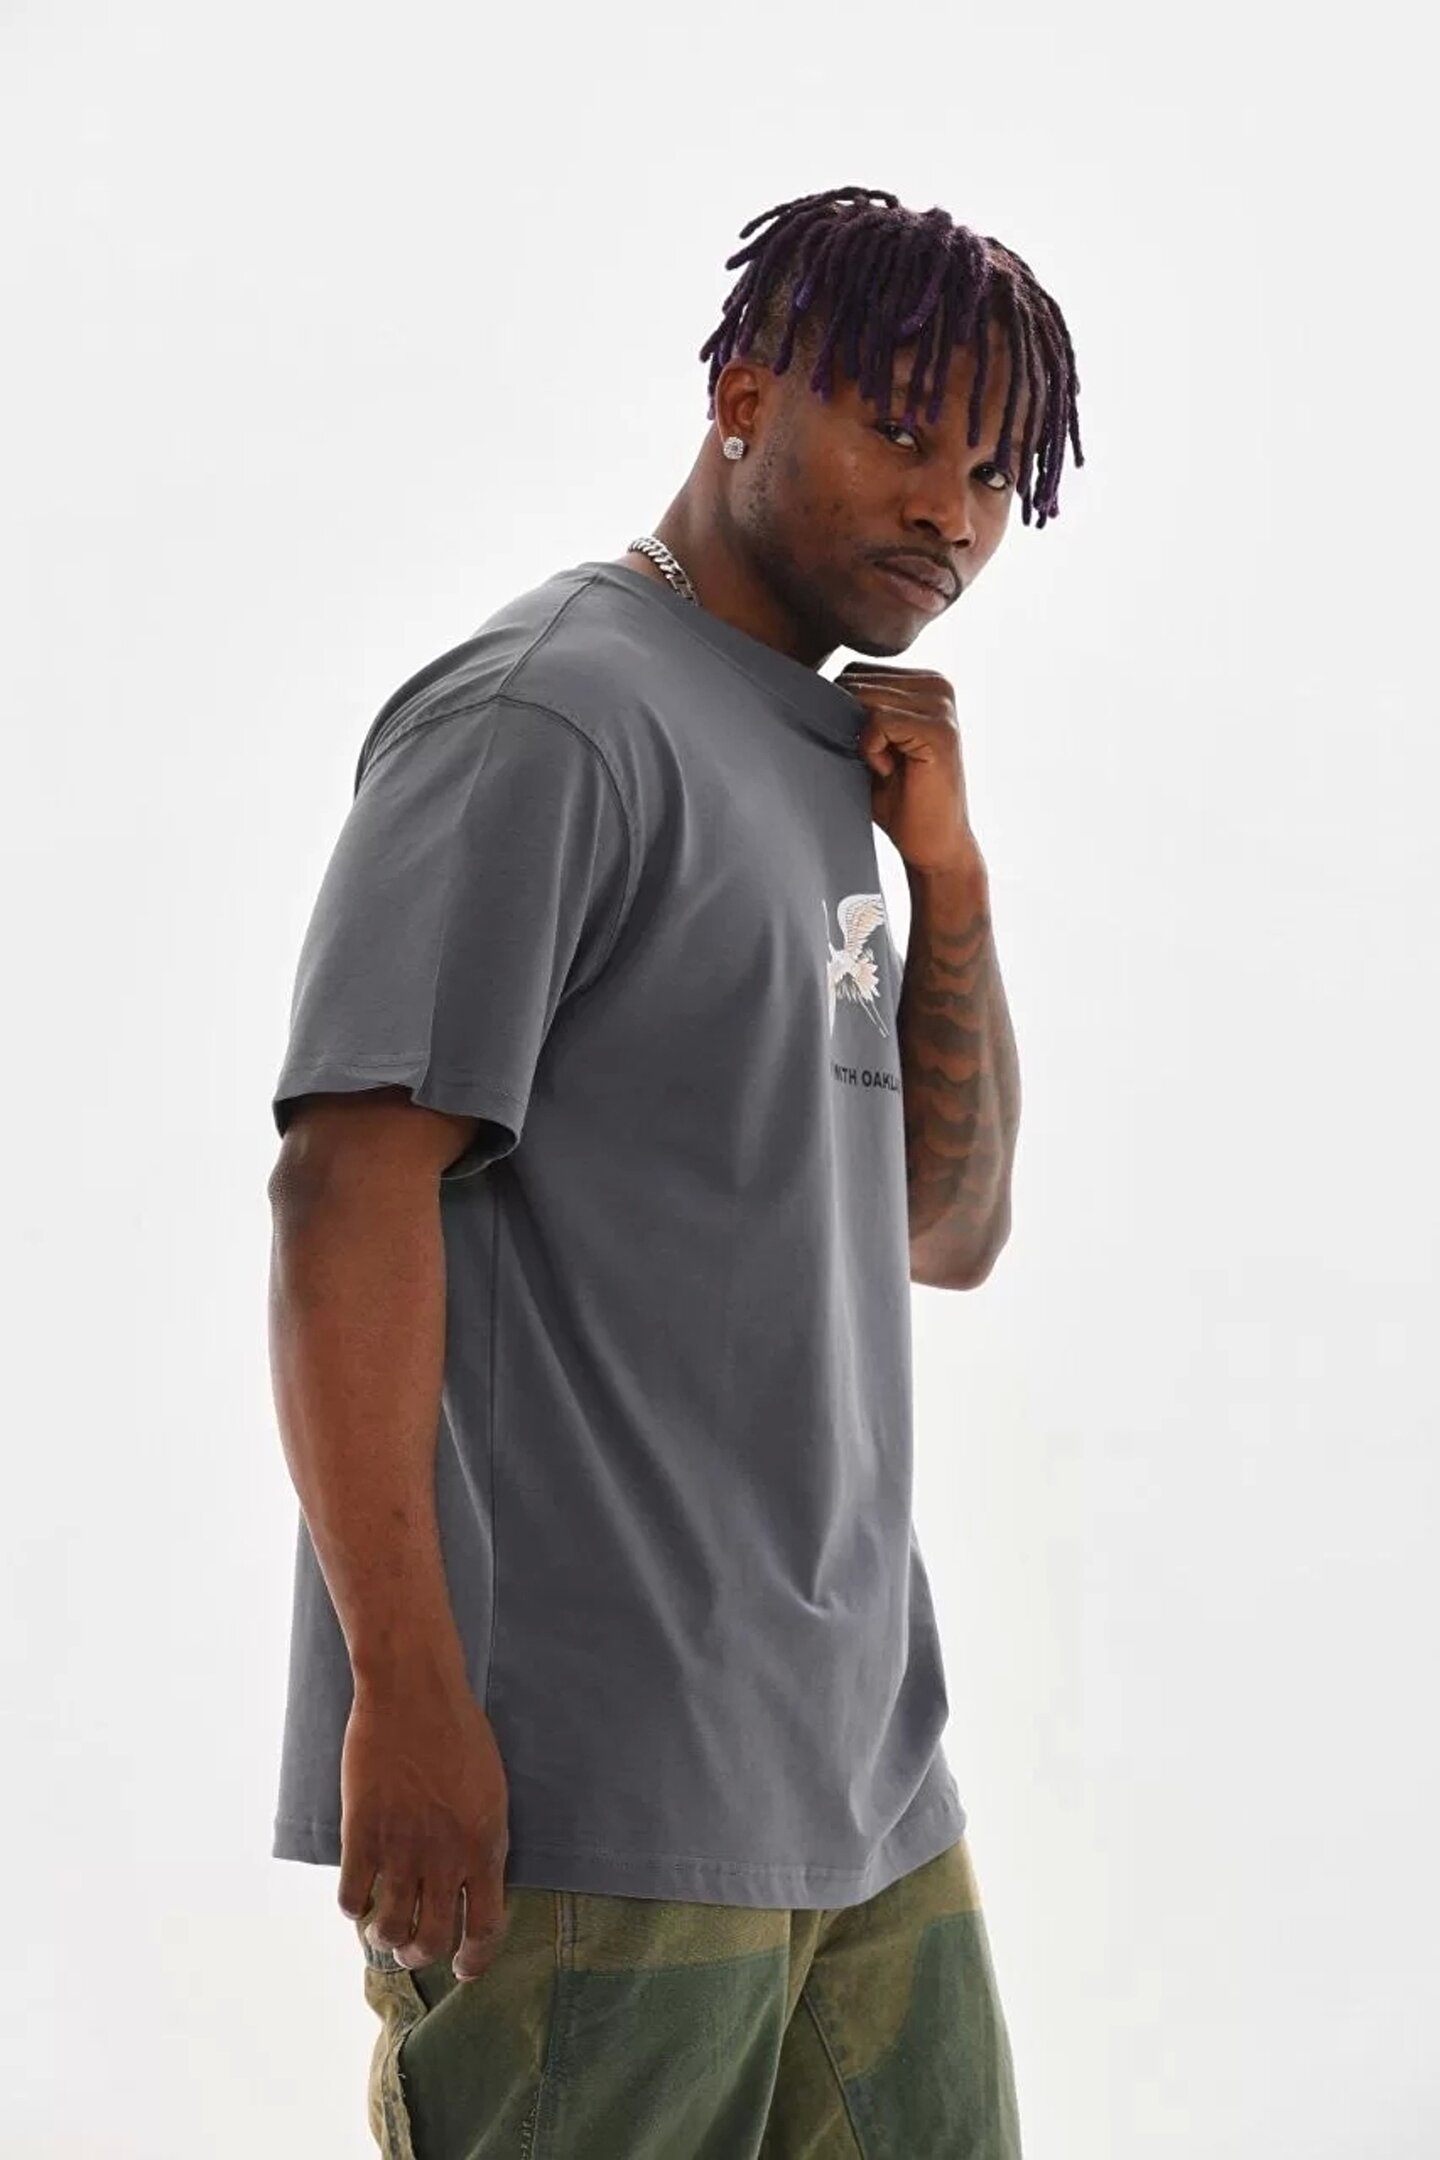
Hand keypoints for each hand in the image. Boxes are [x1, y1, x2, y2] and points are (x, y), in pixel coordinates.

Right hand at [337, 1669, 510, 1983]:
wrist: (414, 1692)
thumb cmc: (459, 1733)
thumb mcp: (490, 1791)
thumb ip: (482, 1842)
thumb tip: (471, 1885)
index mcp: (485, 1845)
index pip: (487, 1927)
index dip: (475, 1959)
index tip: (463, 1969)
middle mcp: (445, 1856)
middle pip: (433, 1938)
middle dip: (422, 1955)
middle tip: (413, 1951)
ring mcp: (402, 1847)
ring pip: (390, 1928)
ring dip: (386, 1939)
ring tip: (383, 1931)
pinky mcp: (362, 1833)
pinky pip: (352, 1897)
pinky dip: (354, 1907)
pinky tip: (358, 1898)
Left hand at [837, 661, 980, 876]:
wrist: (932, 844)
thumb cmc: (897, 798)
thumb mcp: (869, 743)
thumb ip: (851, 709)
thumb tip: (805, 685)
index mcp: (922, 681)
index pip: (855, 671)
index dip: (845, 713)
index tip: (872, 751)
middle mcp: (937, 684)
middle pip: (856, 681)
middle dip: (852, 726)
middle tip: (880, 762)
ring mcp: (941, 704)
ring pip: (864, 698)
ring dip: (864, 741)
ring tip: (888, 767)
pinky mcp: (940, 729)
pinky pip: (878, 721)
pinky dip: (872, 750)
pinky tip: (890, 771)